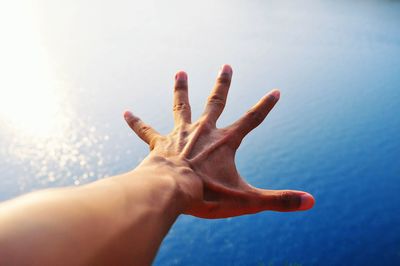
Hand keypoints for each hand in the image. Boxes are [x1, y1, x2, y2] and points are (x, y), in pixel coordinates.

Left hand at [124, 65, 313, 217]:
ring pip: (181, 106)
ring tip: (180, 72)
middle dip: (223, 84)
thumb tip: (311, 203)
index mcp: (225, 141)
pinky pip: (145, 129)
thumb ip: (279, 200)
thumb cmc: (207, 196)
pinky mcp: (159, 143)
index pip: (252, 118)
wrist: (170, 192)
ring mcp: (180, 134)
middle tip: (226, 66)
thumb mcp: (247, 200)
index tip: (275, 90)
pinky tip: (124, 112)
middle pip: (216, 101)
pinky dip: (135, 121)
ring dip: (181, 89)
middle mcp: (203, 131)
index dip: (265, 105)